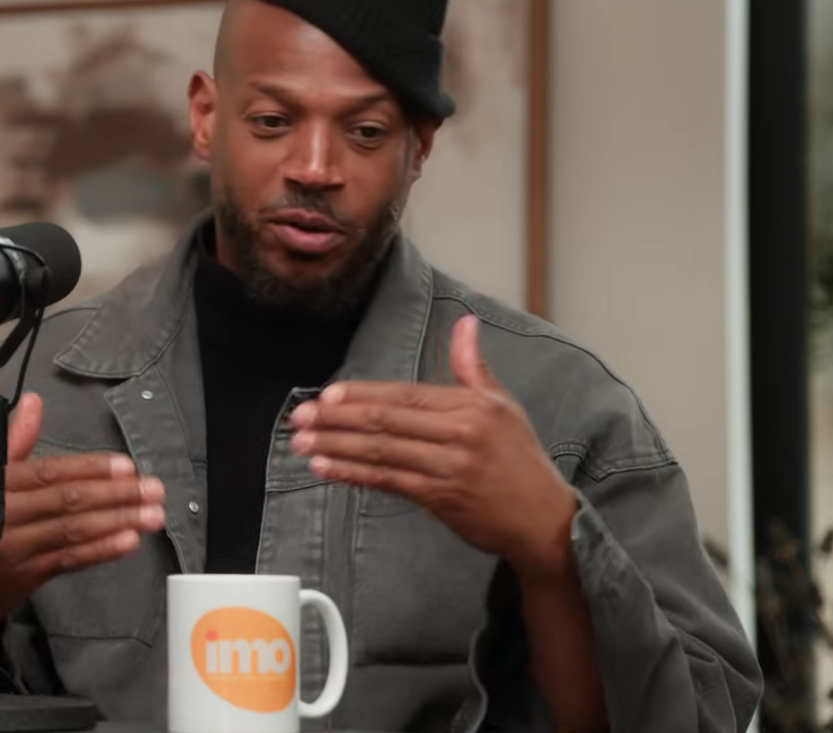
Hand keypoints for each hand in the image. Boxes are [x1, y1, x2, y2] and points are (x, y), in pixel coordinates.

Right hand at [0, 392, 166, 643]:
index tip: (125, 466)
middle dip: (116, 495)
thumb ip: (13, 441)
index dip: (89, 469)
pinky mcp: (29, 577)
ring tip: (152, 515)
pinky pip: (70, 561)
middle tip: (152, 489)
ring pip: (74, 532)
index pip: (48, 473)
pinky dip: (101, 551)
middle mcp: (5, 517)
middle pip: (67, 502)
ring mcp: (17, 550)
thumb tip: (33, 403)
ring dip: (118, 522)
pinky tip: (128, 541)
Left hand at [287, 315, 576, 578]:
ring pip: (381, 453)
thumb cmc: (520, 459)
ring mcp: (448, 468)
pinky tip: (325, 469)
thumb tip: (465, 323)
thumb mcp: (502, 405)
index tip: (327, 395)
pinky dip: (353, 475)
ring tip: (301, 443)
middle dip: (336, 419)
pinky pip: (387, 482)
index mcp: (470, 407)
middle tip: (299, 418)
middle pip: (386, 422)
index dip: (362, 395)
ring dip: (336, 447)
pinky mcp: (440, 498)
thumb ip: (472, 366)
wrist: (544, 519)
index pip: (404, 395)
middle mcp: (459, 435)